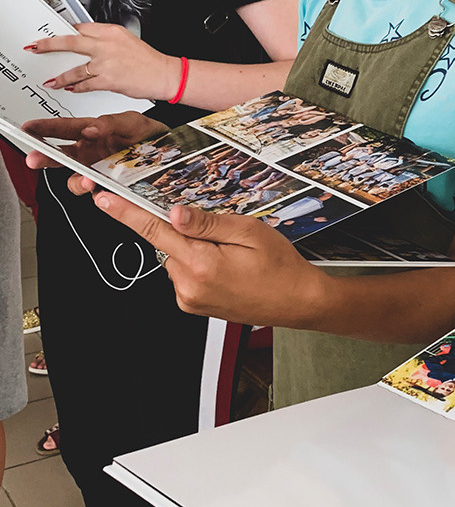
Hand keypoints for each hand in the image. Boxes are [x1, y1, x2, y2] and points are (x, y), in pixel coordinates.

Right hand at [22, 112, 167, 189]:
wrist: (175, 153)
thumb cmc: (151, 134)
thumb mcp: (133, 121)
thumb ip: (110, 122)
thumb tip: (90, 128)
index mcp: (93, 131)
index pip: (63, 129)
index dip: (44, 129)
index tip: (28, 129)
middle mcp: (92, 152)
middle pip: (61, 156)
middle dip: (46, 158)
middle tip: (35, 159)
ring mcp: (99, 171)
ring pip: (75, 178)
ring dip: (75, 180)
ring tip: (86, 180)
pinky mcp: (111, 187)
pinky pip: (97, 193)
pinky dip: (96, 193)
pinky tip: (101, 188)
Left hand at [25, 23, 179, 99]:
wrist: (164, 74)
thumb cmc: (148, 60)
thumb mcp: (127, 40)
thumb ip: (106, 41)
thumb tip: (89, 44)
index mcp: (111, 31)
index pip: (81, 28)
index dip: (66, 32)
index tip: (55, 34)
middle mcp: (106, 44)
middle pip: (70, 42)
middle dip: (49, 45)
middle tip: (36, 47)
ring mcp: (106, 62)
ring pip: (75, 69)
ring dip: (61, 77)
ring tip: (51, 81)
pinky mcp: (108, 79)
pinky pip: (86, 84)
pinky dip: (77, 88)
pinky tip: (71, 89)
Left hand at [90, 194, 328, 325]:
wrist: (298, 303)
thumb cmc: (281, 268)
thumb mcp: (249, 231)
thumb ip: (207, 223)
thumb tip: (173, 213)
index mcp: (201, 264)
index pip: (154, 231)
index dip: (126, 213)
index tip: (103, 200)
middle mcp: (188, 286)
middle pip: (167, 243)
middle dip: (186, 231)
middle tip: (224, 235)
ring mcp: (189, 299)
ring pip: (176, 257)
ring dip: (194, 249)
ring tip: (232, 256)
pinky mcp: (192, 305)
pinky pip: (184, 273)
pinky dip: (198, 264)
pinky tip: (226, 268)